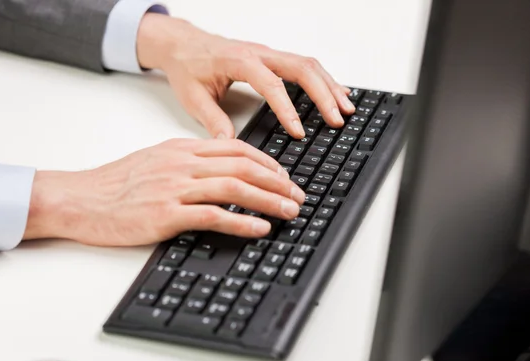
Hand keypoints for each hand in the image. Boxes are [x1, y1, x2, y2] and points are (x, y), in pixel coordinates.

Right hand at [23, 139, 304, 246]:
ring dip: (268, 200)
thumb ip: (189, 162)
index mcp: (182, 149)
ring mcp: (175, 187)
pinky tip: (260, 227)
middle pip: (243, 166)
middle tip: (297, 195)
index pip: (237, 149)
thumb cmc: (116, 184)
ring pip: (234, 188)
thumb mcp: (156, 160)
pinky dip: (242, 221)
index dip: (267, 162)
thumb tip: (222, 171)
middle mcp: (183, 163)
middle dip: (277, 181)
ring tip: (289, 211)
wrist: (80, 199)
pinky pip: (213, 215)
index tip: (284, 176)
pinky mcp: (166, 213)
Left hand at [136, 14, 354, 138]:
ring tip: (346, 108)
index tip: (299, 132)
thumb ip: (213, 121)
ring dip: (329, 86)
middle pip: (302, 68)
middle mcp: (259, 54)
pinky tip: (336, 93)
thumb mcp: (193, 98)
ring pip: (308, 65)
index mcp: (240, 61)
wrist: (183, 44)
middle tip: (337, 119)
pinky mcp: (272, 58)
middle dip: (323, 95)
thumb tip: (230, 145)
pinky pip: (304, 65)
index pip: (272, 84)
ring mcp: (268, 54)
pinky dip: (323, 80)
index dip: (288, 109)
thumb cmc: (188, 66)